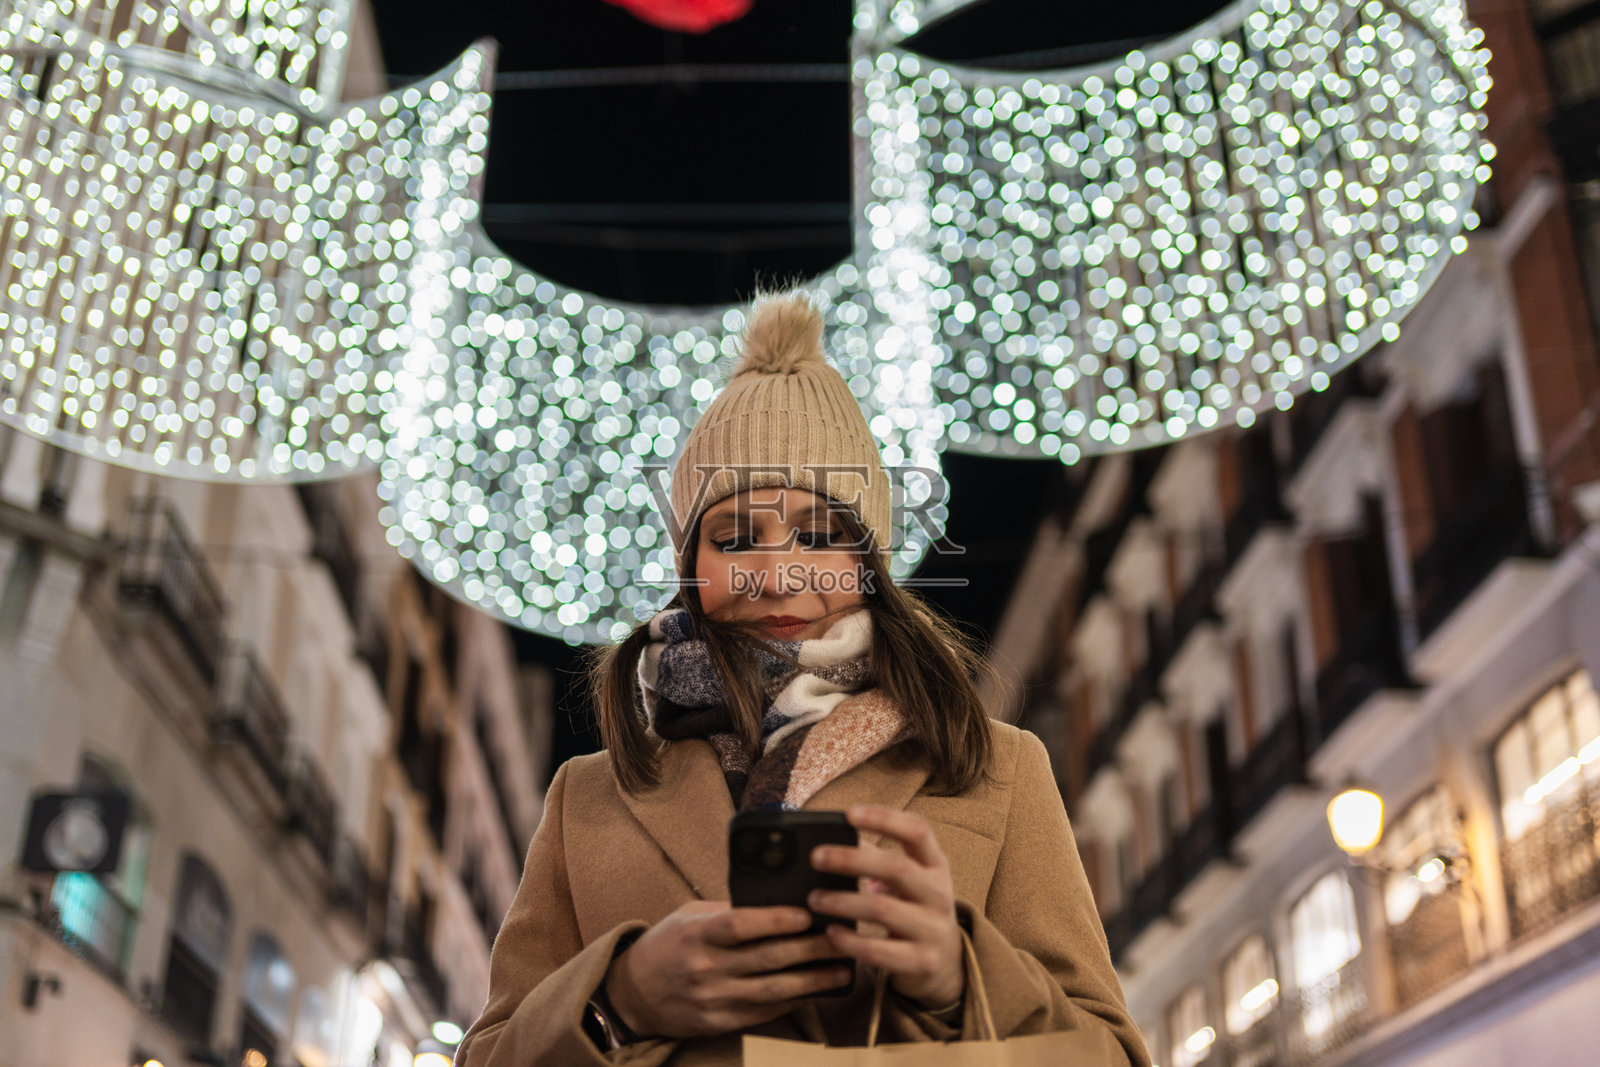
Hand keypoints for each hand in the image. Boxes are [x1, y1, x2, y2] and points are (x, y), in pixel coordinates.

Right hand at [604, 901, 853, 1038]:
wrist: (634, 995)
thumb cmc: (668, 946)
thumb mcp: (689, 917)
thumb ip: (728, 912)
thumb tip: (777, 900)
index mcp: (696, 936)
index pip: (739, 926)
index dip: (775, 920)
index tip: (807, 914)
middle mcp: (705, 969)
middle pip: (766, 959)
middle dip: (810, 948)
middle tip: (842, 937)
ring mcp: (714, 1000)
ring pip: (772, 990)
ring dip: (812, 979)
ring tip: (842, 968)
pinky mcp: (721, 1023)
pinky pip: (765, 1011)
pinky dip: (794, 999)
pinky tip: (817, 989)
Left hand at [808, 805, 963, 1008]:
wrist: (946, 963)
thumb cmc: (916, 909)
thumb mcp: (910, 880)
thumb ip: (877, 859)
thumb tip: (832, 841)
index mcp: (936, 865)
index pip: (917, 831)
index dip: (885, 818)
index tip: (849, 814)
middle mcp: (940, 894)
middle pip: (896, 867)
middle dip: (851, 860)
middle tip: (816, 857)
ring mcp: (933, 929)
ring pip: (882, 909)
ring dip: (842, 901)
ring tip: (814, 898)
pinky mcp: (921, 961)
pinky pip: (878, 950)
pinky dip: (849, 940)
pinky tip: (830, 932)